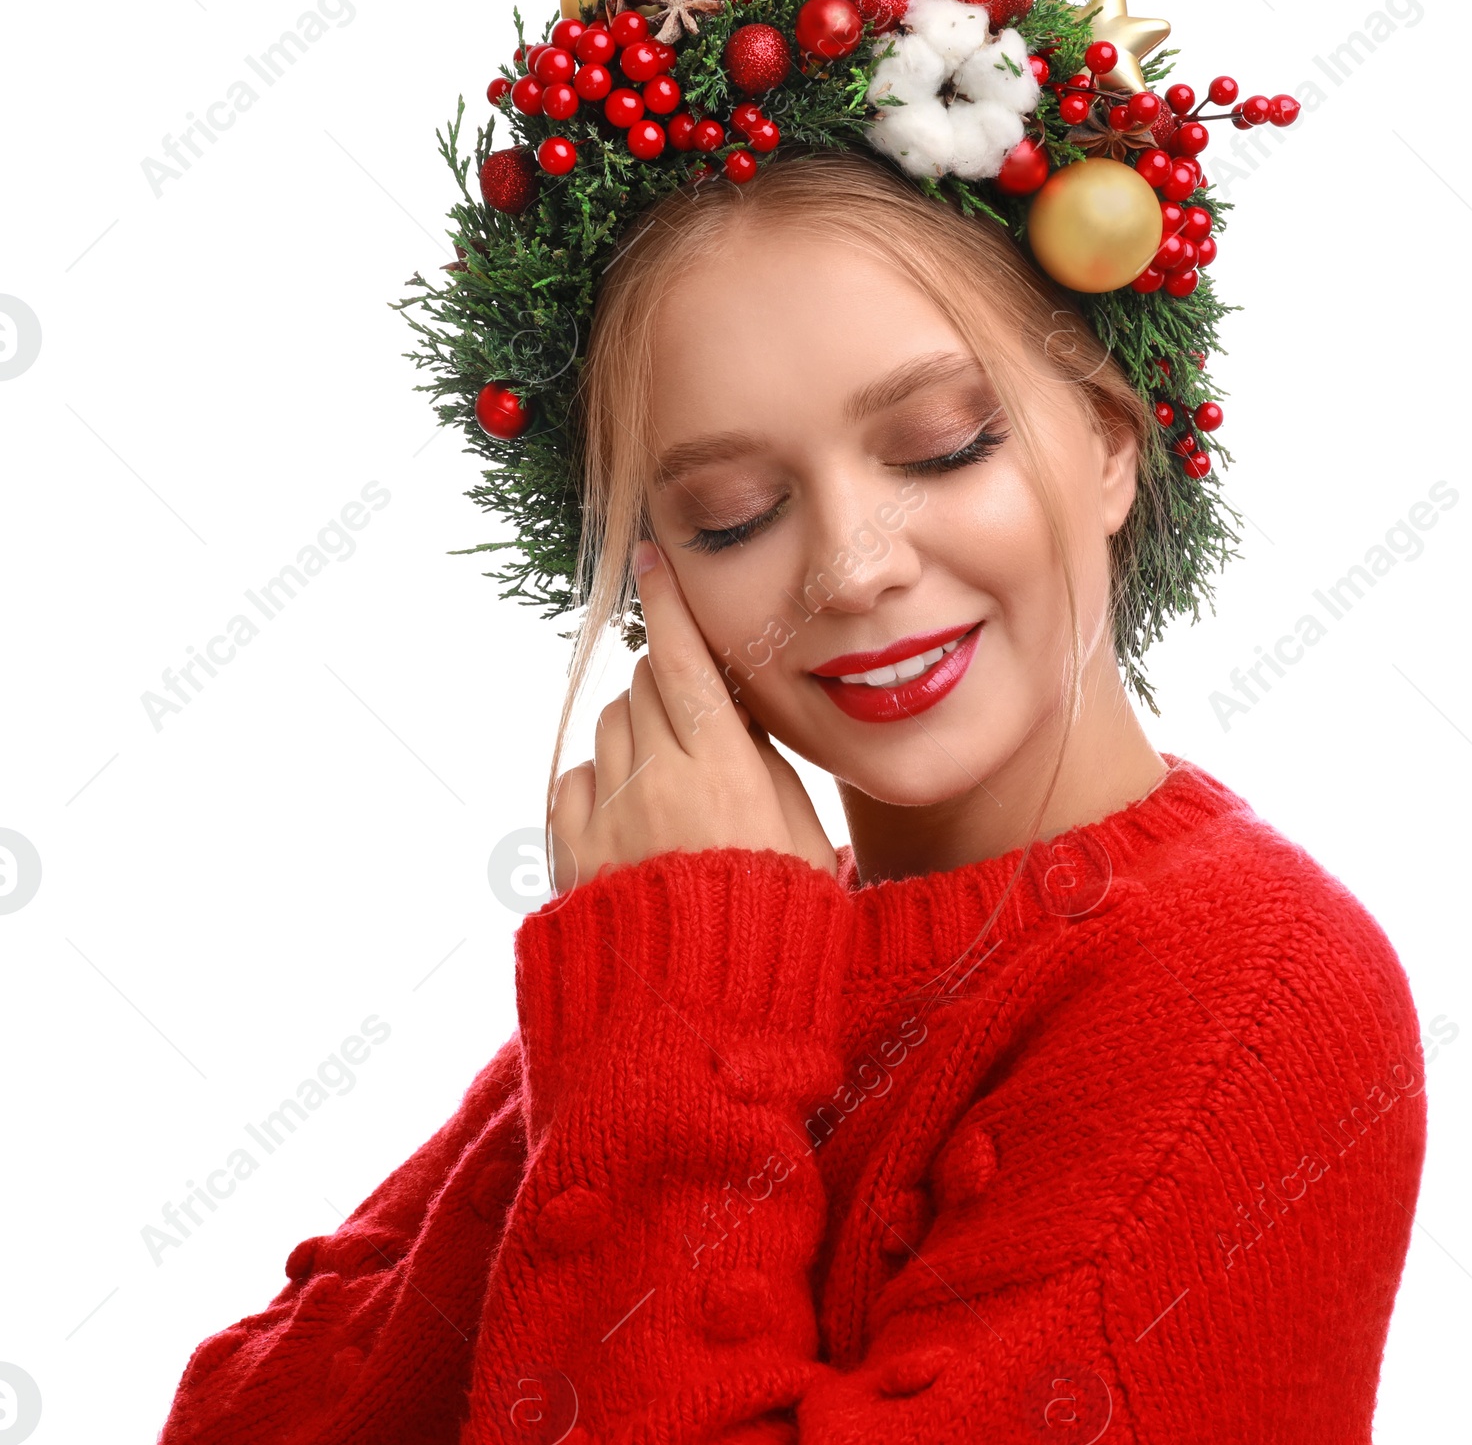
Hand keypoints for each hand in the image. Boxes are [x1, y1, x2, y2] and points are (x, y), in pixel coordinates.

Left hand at [549, 540, 836, 891]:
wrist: (707, 1014)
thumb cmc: (776, 922)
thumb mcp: (800, 830)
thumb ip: (761, 761)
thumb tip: (730, 710)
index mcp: (723, 768)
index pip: (684, 658)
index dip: (666, 601)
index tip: (651, 559)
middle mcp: (657, 780)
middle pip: (643, 685)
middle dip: (667, 683)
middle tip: (695, 715)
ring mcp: (607, 817)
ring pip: (607, 729)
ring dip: (635, 734)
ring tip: (669, 782)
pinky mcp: (571, 853)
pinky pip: (574, 783)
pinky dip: (600, 784)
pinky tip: (631, 817)